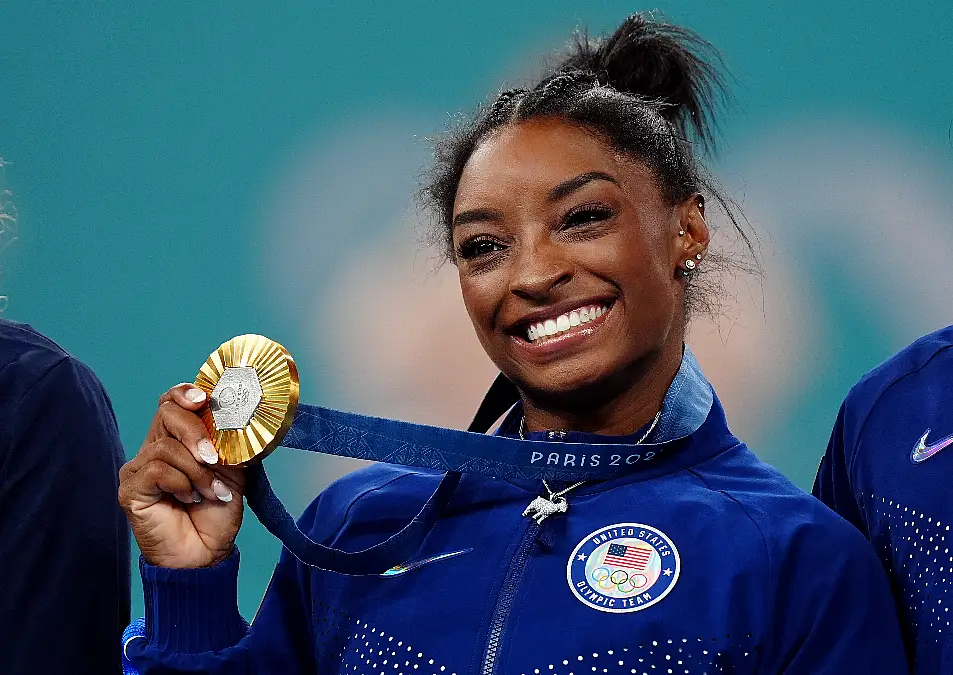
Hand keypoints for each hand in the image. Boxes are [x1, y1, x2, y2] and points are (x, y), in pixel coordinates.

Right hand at [119, 384, 244, 567]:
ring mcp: (138, 469)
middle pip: (167, 414)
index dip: (184, 394)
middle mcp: (154, 450)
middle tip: (215, 458)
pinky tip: (190, 499)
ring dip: (197, 470)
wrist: (208, 553)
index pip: (171, 403)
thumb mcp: (231, 470)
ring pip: (165, 446)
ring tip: (210, 491)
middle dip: (196, 432)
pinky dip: (182, 483)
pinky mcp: (131, 490)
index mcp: (177, 440)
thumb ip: (228, 443)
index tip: (202, 398)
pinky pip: (156, 470)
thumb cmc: (217, 512)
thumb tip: (237, 416)